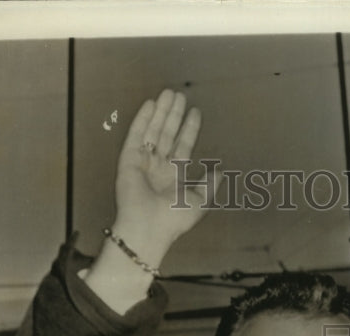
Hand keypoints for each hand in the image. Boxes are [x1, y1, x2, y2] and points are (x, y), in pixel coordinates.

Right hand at [85, 89, 216, 312]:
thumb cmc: (174, 219)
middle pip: (167, 135)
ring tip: (169, 93)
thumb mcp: (200, 202)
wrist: (149, 228)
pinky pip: (136, 135)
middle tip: (179, 95)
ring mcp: (143, 163)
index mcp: (174, 177)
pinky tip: (150, 104)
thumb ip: (209, 185)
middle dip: (174, 115)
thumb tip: (221, 172)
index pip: (183, 147)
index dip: (189, 129)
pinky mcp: (128, 160)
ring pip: (153, 131)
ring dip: (160, 112)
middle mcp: (158, 168)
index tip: (195, 112)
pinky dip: (142, 119)